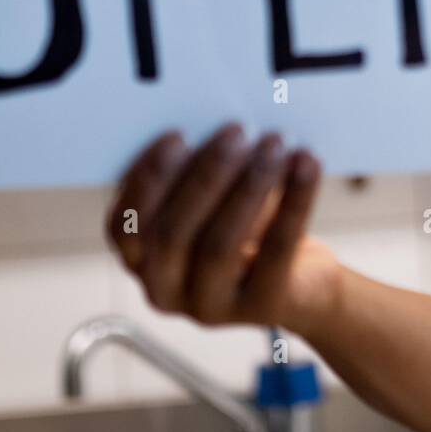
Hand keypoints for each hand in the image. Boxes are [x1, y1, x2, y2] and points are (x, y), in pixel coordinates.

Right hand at [105, 123, 340, 335]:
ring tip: (274, 145)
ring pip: (220, 244)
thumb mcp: (212, 204)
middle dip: (205, 175)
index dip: (147, 181)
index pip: (125, 226)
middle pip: (173, 233)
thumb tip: (213, 123)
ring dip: (249, 185)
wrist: (304, 285)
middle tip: (235, 131)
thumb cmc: (247, 229)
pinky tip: (305, 165)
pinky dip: (293, 201)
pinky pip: (276, 251)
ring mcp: (210, 307)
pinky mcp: (261, 308)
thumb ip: (197, 174)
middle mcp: (165, 290)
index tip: (177, 136)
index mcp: (140, 261)